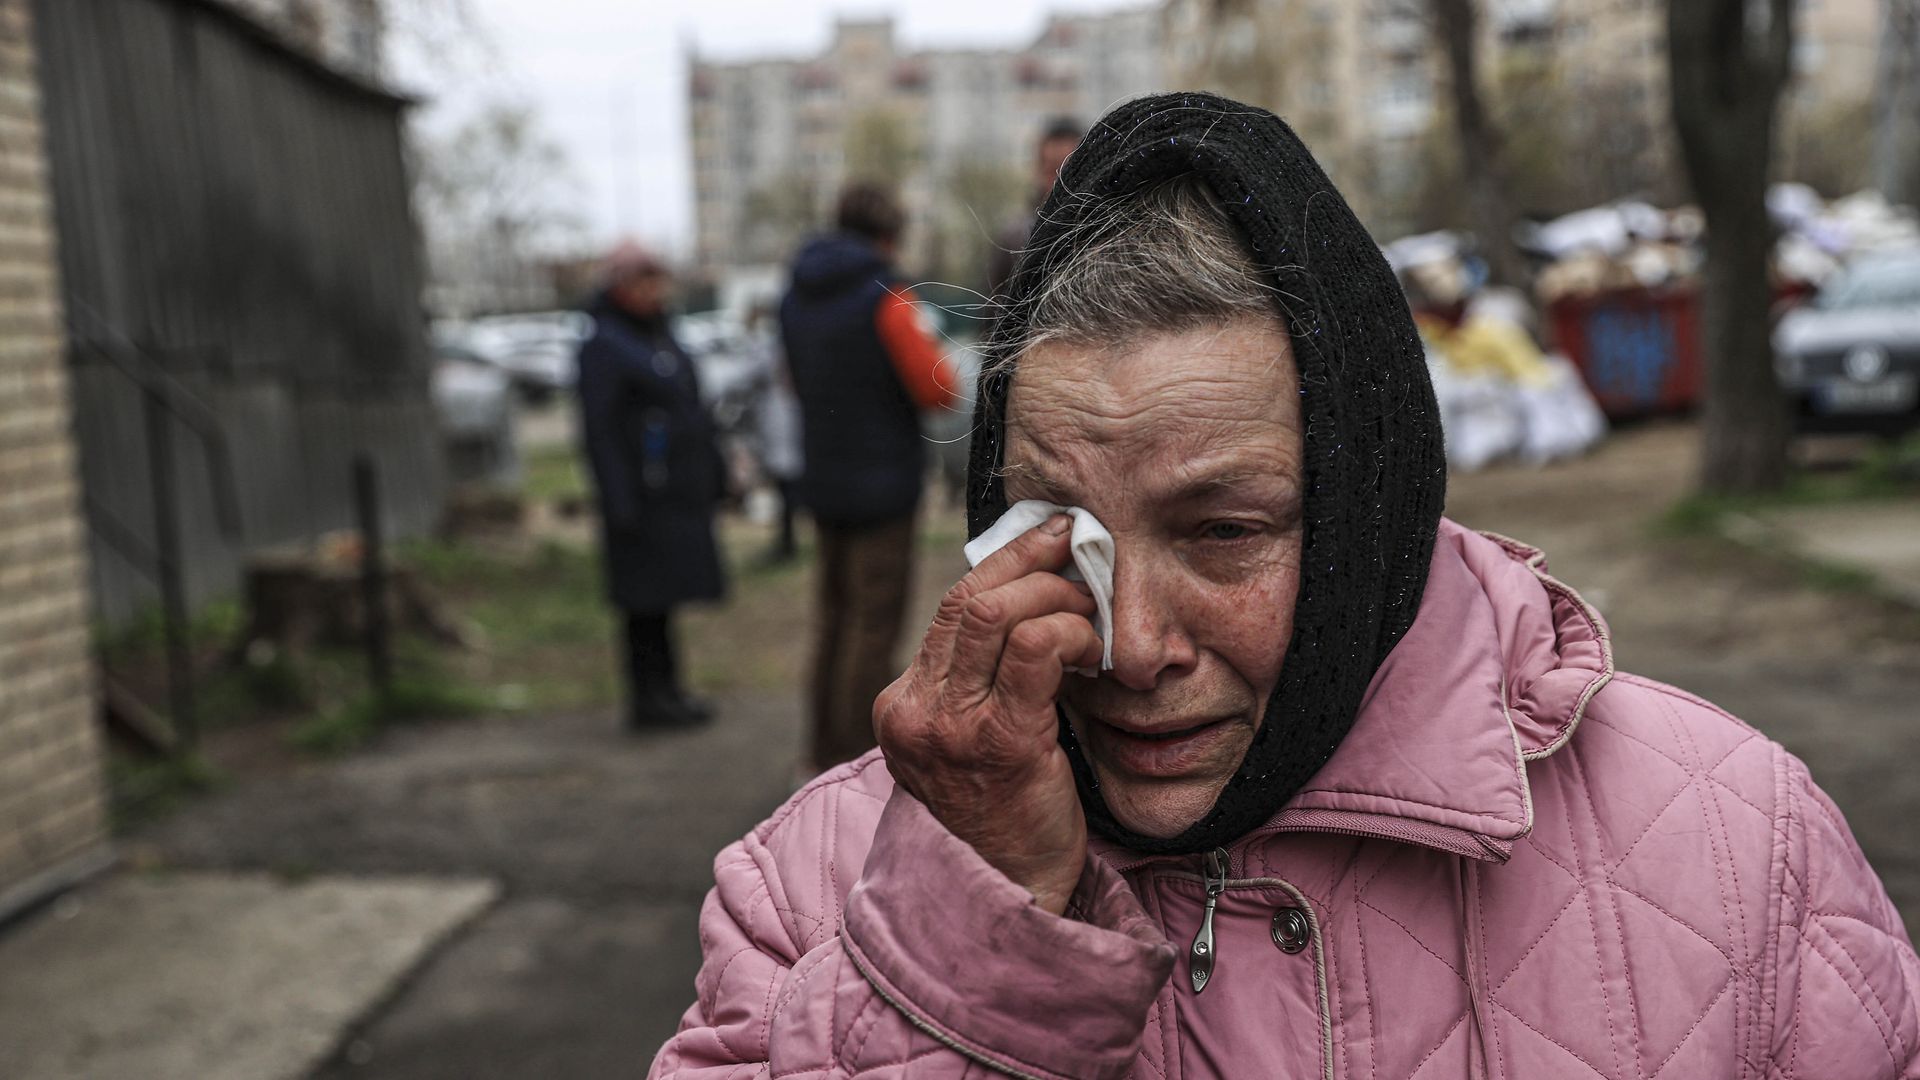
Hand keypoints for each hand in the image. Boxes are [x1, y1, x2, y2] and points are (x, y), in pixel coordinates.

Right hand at [874, 515, 1103, 914]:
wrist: (1006, 897)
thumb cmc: (1003, 816)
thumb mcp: (970, 740)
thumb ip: (982, 680)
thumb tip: (1034, 599)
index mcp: (904, 703)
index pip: (952, 606)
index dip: (1007, 562)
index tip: (1051, 538)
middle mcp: (916, 710)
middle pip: (969, 596)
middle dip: (1033, 562)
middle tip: (1081, 555)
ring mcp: (950, 727)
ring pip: (996, 612)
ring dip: (1055, 597)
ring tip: (1091, 610)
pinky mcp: (999, 743)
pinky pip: (1033, 651)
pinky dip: (1070, 632)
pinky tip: (1092, 649)